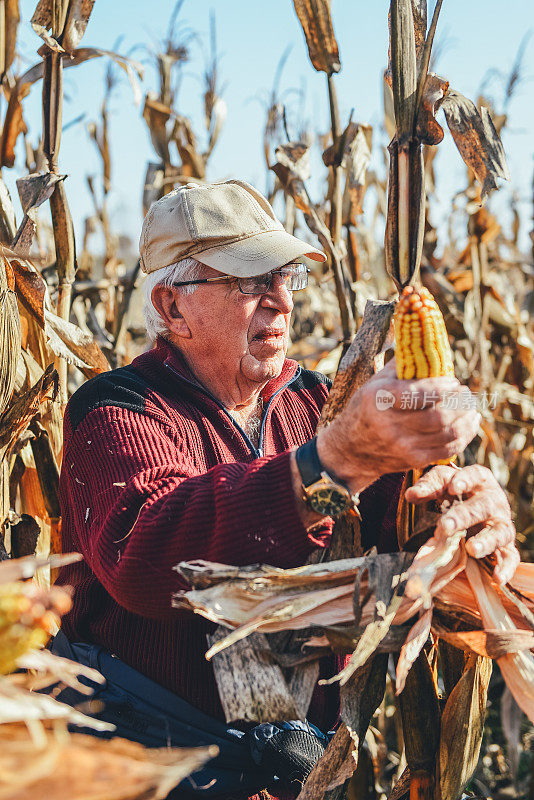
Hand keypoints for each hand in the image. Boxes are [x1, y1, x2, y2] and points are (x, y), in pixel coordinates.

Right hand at [317, 359, 480, 493]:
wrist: (350, 448)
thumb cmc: (367, 407)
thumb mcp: (376, 382)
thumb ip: (403, 364)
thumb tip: (430, 342)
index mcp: (379, 398)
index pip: (417, 395)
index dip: (441, 388)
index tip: (453, 382)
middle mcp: (389, 424)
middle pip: (437, 417)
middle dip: (459, 405)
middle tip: (467, 395)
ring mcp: (401, 445)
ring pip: (446, 434)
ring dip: (466, 420)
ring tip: (472, 408)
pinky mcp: (411, 460)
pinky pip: (446, 450)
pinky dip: (463, 437)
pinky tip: (469, 424)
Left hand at [405, 464, 518, 583]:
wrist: (474, 508)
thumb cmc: (456, 493)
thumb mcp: (443, 484)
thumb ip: (429, 486)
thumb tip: (410, 494)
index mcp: (480, 481)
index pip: (475, 475)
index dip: (465, 481)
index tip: (453, 488)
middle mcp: (494, 502)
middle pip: (483, 507)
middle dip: (464, 516)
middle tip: (445, 525)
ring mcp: (502, 524)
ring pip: (500, 532)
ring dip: (487, 541)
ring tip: (472, 550)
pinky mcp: (506, 546)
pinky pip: (510, 557)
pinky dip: (506, 568)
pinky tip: (497, 578)